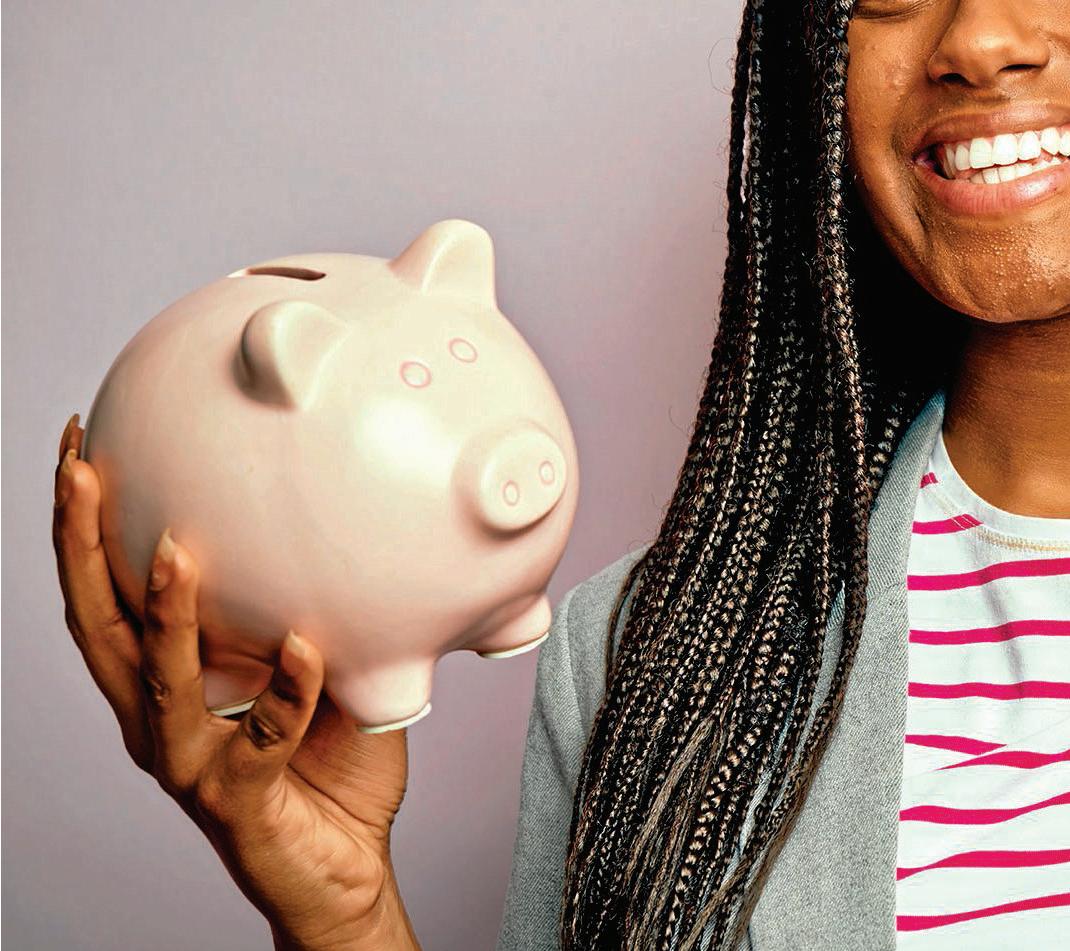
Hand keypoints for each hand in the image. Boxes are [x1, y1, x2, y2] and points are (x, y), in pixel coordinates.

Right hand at [52, 414, 420, 950]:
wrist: (340, 871)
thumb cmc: (324, 766)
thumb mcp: (319, 671)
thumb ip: (313, 612)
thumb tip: (343, 535)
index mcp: (166, 685)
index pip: (108, 597)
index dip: (83, 529)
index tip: (82, 450)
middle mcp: (159, 719)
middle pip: (99, 627)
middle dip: (81, 548)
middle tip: (80, 472)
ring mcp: (191, 763)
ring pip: (160, 682)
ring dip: (165, 614)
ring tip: (174, 550)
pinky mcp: (237, 799)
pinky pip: (263, 736)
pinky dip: (286, 689)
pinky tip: (303, 645)